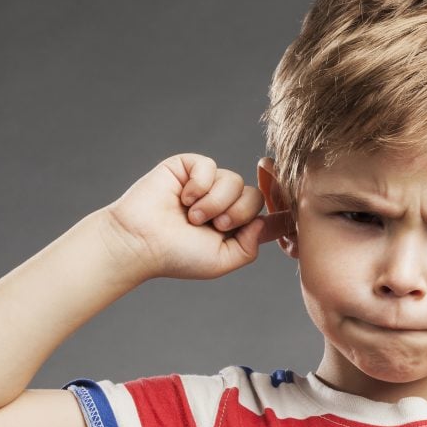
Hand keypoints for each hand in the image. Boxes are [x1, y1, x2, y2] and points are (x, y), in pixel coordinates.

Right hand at [100, 154, 292, 281]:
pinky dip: (199, 185)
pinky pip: (210, 166)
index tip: (286, 212)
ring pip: (234, 181)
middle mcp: (224, 203)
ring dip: (215, 202)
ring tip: (193, 217)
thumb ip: (251, 245)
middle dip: (238, 213)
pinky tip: (183, 198)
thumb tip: (267, 221)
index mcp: (235, 225)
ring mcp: (207, 184)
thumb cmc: (178, 256)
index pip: (266, 211)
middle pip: (255, 196)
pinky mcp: (189, 168)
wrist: (140, 242)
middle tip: (215, 225)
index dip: (279, 209)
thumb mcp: (223, 260)